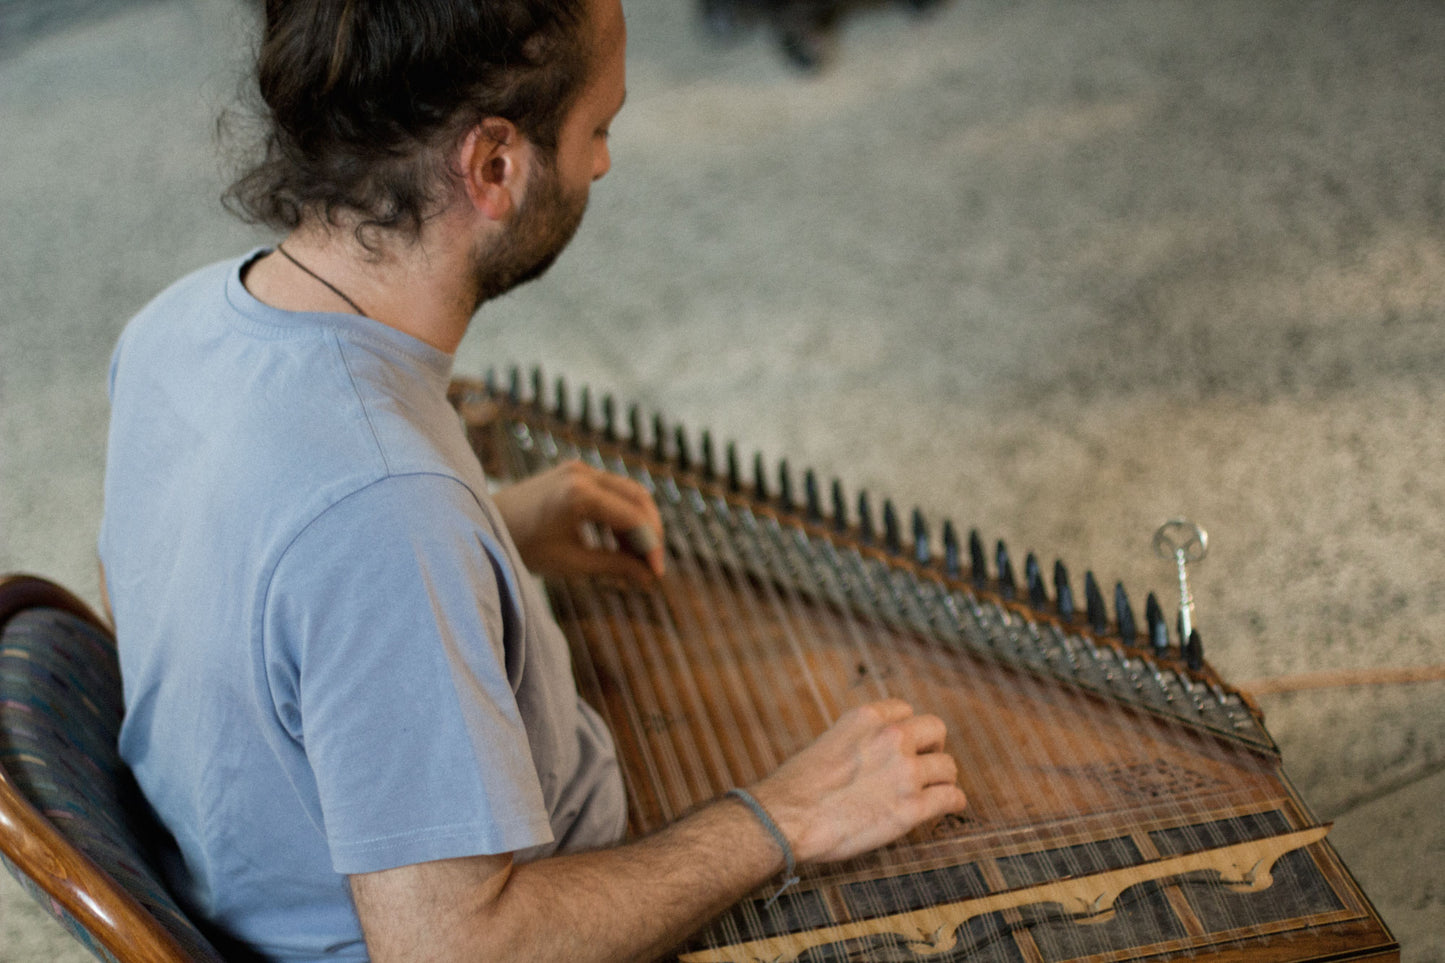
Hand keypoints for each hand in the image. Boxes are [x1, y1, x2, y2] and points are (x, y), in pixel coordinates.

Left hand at [493, 461, 664, 582]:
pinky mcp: (575, 472)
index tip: (656, 574)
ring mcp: (579, 468)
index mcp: (579, 494)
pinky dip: (621, 515)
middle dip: (651, 533)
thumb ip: (614, 566)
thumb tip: (648, 578)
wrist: (484, 524)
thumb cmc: (522, 546)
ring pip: (629, 492)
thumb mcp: (571, 562)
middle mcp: (583, 473)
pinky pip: (612, 490)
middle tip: (653, 565)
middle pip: (639, 498)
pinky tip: (619, 544)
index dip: (651, 547)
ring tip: (635, 559)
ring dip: (638, 524)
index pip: (633, 518)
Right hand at [749, 700, 967, 864]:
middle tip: (924, 764)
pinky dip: (952, 801)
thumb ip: (857, 741)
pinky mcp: (912, 808)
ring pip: (947, 767)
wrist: (789, 818)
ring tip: (934, 790)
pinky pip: (951, 798)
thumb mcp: (827, 743)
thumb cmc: (797, 787)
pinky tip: (947, 806)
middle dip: (932, 746)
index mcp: (867, 717)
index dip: (906, 728)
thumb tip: (869, 757)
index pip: (904, 709)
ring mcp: (905, 773)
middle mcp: (891, 738)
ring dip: (942, 778)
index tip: (904, 744)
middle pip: (935, 730)